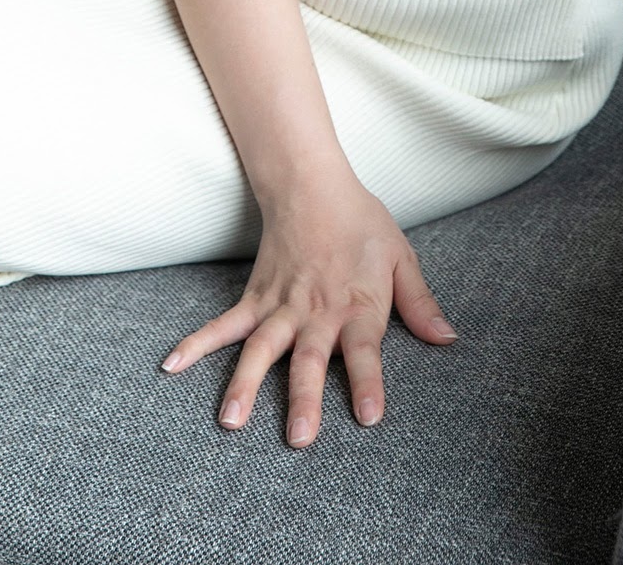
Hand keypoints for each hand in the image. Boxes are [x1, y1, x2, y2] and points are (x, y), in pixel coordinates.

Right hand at [159, 173, 455, 446]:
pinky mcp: (255, 297)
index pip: (366, 350)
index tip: (369, 417)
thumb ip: (421, 303)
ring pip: (261, 348)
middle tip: (297, 439)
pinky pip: (224, 324)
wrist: (311, 182)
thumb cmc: (361, 222)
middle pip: (309, 358)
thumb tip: (449, 339)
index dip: (368, 382)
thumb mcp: (401, 257)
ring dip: (245, 383)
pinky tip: (173, 365)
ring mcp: (281, 305)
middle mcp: (316, 310)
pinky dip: (198, 343)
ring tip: (231, 421)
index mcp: (358, 303)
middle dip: (303, 398)